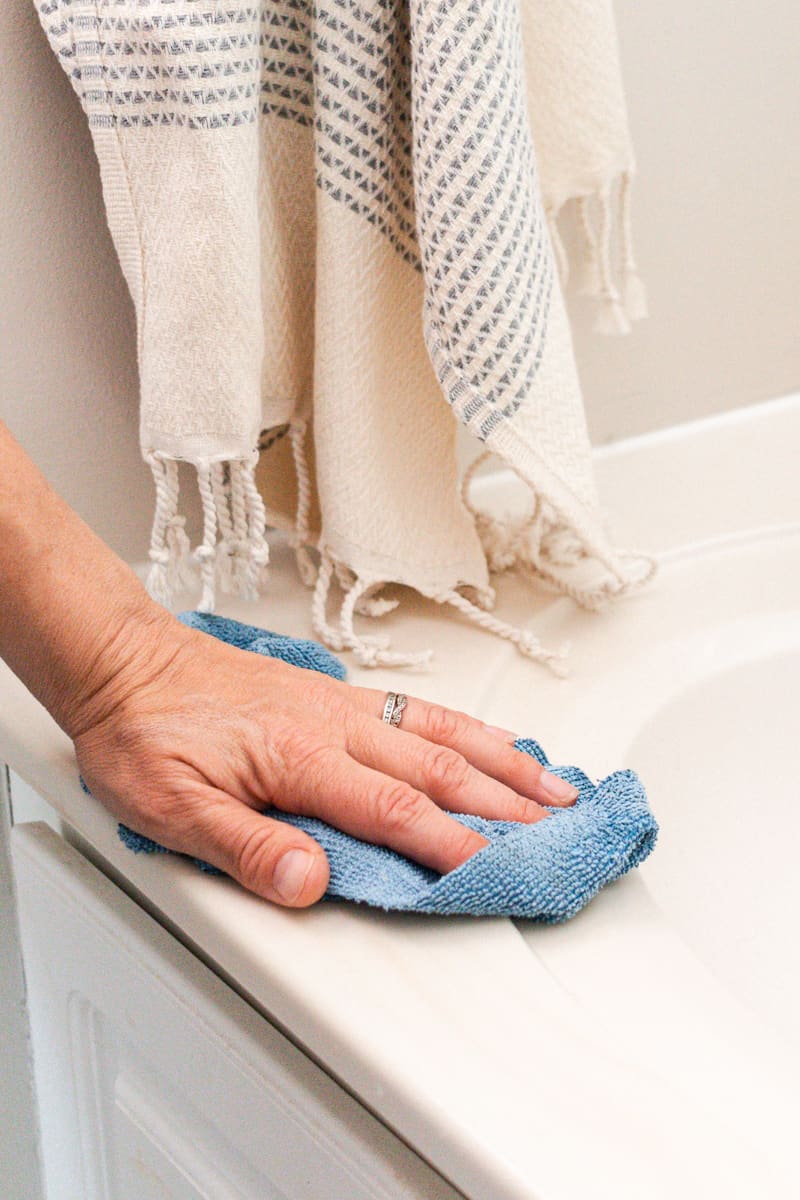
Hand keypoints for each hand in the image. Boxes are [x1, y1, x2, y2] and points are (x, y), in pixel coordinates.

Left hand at [73, 616, 577, 906]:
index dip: (454, 846)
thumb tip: (309, 880)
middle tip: (563, 833)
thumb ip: (243, 845)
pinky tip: (492, 741)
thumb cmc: (146, 730)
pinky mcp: (338, 694)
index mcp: (303, 757)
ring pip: (444, 731)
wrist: (126, 661)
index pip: (396, 810)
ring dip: (506, 762)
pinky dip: (471, 726)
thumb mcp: (171, 805)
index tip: (501, 872)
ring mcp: (343, 705)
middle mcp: (336, 724)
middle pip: (441, 767)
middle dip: (508, 806)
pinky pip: (422, 707)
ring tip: (557, 787)